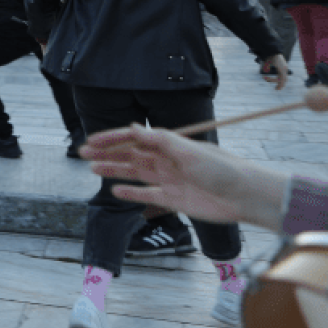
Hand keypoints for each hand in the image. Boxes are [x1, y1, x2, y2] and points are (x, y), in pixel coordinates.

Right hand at [81, 124, 289, 230]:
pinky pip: (146, 195)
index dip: (113, 138)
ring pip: (134, 173)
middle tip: (83, 153)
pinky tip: (116, 190)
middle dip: (107, 153)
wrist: (244, 197)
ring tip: (93, 168)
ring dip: (114, 170)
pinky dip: (131, 193)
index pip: (135, 139)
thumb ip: (159, 140)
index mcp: (170, 145)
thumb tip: (131, 128)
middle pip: (130, 155)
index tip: (92, 140)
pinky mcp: (173, 200)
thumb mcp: (188, 150)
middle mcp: (166, 161)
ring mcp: (168, 180)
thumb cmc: (221, 169)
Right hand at [262, 54, 290, 89]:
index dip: (276, 80)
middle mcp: (284, 68)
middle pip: (284, 79)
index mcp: (282, 67)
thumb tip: (265, 72)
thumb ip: (266, 67)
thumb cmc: (268, 55)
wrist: (270, 51)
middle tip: (277, 89)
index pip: (281, 76)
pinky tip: (277, 85)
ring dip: (280, 85)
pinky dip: (280, 83)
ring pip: (284, 80)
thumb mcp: (267, 63)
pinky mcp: (283, 69)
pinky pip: (282, 78)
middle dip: (280, 84)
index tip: (267, 80)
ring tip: (277, 89)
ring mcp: (284, 69)